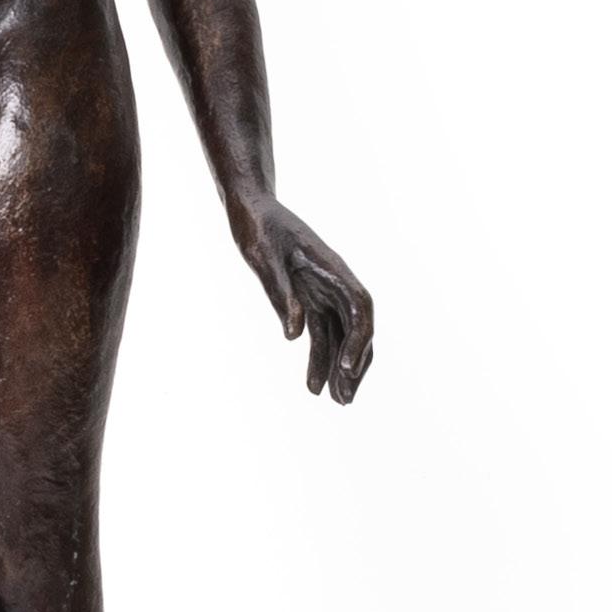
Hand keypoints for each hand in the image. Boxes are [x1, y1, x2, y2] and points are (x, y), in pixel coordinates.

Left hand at [240, 199, 373, 403]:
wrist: (252, 209)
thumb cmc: (259, 227)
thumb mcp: (263, 257)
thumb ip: (280, 293)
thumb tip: (292, 336)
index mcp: (332, 267)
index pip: (358, 306)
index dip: (358, 338)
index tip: (345, 367)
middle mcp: (334, 282)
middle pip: (356, 327)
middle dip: (355, 364)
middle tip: (345, 399)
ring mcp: (323, 292)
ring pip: (340, 336)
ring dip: (340, 369)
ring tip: (336, 401)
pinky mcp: (308, 300)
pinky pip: (320, 334)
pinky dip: (319, 360)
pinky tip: (314, 386)